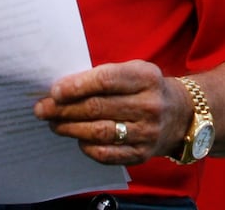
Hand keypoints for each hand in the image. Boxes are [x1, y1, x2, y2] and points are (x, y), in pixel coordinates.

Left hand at [34, 60, 190, 164]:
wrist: (181, 115)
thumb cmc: (146, 88)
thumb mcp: (134, 71)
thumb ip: (104, 76)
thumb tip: (62, 89)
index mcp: (146, 77)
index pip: (105, 80)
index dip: (77, 86)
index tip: (54, 91)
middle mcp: (149, 104)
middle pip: (97, 107)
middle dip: (64, 109)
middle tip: (43, 109)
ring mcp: (147, 132)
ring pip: (99, 132)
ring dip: (70, 128)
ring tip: (54, 123)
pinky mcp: (142, 153)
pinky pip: (107, 154)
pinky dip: (87, 147)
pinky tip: (78, 138)